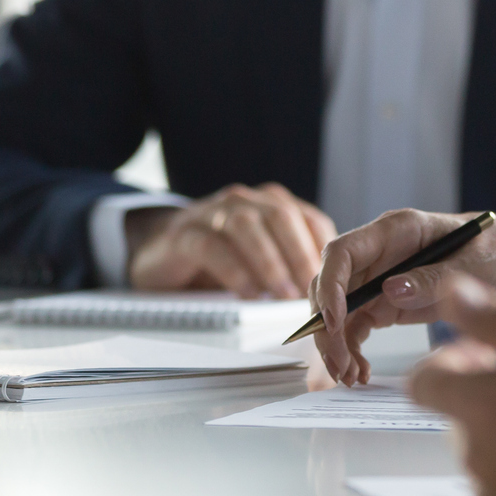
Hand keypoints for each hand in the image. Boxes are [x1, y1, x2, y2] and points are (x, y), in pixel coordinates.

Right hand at [126, 183, 334, 298]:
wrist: (161, 250)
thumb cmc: (221, 255)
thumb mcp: (262, 256)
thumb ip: (291, 264)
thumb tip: (329, 293)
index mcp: (270, 204)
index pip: (308, 218)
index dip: (323, 248)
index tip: (334, 278)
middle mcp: (245, 201)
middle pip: (281, 216)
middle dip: (300, 253)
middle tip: (311, 288)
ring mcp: (213, 213)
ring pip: (247, 227)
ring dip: (270, 262)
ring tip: (282, 294)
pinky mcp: (186, 234)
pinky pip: (212, 246)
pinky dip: (234, 270)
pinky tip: (247, 294)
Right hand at [311, 209, 495, 385]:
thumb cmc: (494, 247)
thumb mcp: (475, 260)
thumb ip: (435, 275)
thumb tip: (389, 290)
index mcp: (396, 230)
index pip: (342, 252)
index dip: (330, 286)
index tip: (335, 321)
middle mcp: (378, 254)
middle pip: (330, 285)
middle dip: (326, 327)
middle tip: (339, 364)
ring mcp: (377, 279)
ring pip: (337, 311)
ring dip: (336, 345)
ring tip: (350, 376)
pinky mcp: (383, 303)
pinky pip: (355, 327)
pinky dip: (352, 350)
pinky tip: (361, 372)